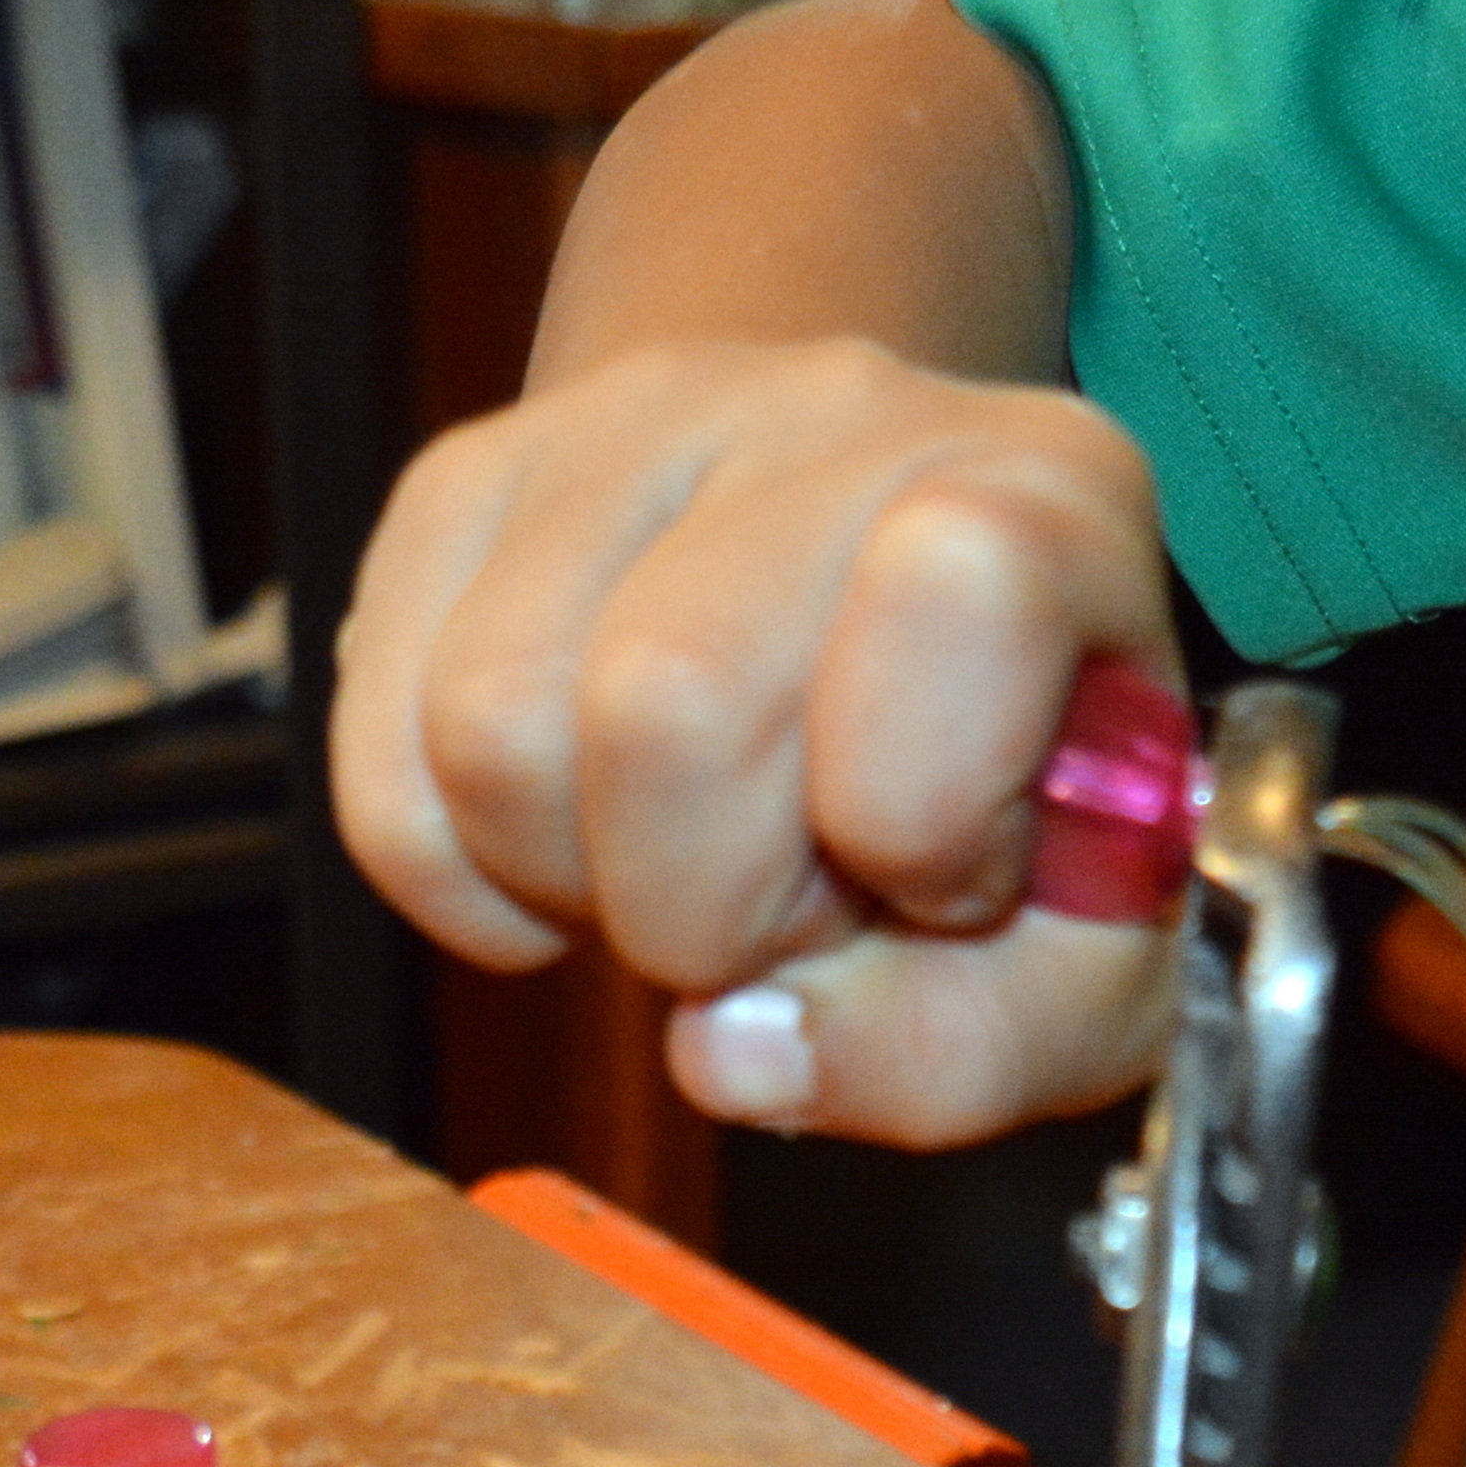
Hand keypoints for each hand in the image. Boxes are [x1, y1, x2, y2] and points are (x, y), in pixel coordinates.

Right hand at [331, 339, 1184, 1143]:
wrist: (902, 631)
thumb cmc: (1016, 819)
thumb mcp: (1083, 981)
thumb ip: (965, 1050)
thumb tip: (733, 1052)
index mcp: (1042, 502)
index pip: (954, 592)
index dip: (920, 816)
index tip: (946, 878)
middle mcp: (833, 413)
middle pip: (662, 704)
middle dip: (709, 908)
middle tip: (792, 913)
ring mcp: (628, 426)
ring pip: (486, 728)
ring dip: (576, 887)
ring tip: (693, 868)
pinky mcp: (468, 482)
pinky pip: (382, 750)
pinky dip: (460, 875)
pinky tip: (581, 853)